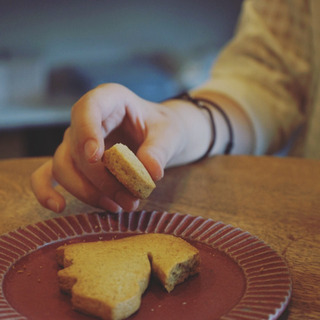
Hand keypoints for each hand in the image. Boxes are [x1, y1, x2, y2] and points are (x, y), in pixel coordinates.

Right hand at [31, 83, 203, 212]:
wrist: (160, 137)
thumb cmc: (163, 128)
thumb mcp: (170, 134)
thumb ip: (160, 149)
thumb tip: (150, 172)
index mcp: (110, 100)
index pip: (88, 108)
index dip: (86, 131)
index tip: (96, 156)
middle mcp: (88, 119)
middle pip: (75, 147)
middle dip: (99, 178)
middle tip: (129, 199)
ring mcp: (77, 141)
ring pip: (63, 166)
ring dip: (87, 191)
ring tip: (118, 206)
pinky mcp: (74, 161)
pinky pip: (48, 174)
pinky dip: (47, 191)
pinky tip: (59, 206)